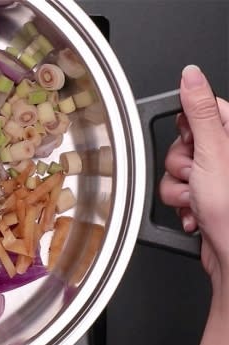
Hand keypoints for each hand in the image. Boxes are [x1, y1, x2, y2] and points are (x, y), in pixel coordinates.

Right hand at [160, 65, 228, 288]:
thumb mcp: (214, 152)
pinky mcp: (205, 198)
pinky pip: (178, 191)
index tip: (191, 141)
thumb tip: (193, 76)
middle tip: (196, 175)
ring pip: (176, 169)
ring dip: (179, 188)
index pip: (204, 111)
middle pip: (185, 142)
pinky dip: (181, 203)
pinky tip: (196, 212)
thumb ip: (200, 111)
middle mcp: (228, 156)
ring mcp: (217, 179)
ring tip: (197, 200)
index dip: (188, 127)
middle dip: (181, 163)